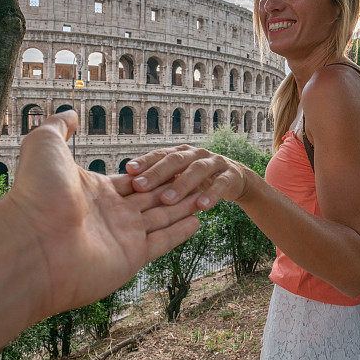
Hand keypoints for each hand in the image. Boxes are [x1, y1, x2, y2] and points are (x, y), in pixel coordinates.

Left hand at [5, 111, 200, 314]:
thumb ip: (60, 126)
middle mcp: (110, 214)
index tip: (173, 164)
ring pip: (162, 217)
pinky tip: (198, 219)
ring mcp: (121, 237)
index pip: (132, 180)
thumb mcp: (45, 144)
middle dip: (174, 188)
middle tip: (196, 179)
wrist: (32, 242)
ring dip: (184, 206)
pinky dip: (182, 231)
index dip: (152, 172)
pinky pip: (164, 240)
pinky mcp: (132, 256)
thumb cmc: (36, 192)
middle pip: (150, 197)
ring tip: (205, 196)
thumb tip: (71, 112)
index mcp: (94, 191)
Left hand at [125, 144, 249, 209]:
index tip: (129, 170)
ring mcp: (214, 162)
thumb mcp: (179, 177)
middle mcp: (195, 154)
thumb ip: (160, 179)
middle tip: (140, 186)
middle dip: (157, 173)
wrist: (233, 180)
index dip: (145, 161)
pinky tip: (202, 206)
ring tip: (167, 201)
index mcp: (180, 153)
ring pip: (197, 170)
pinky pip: (220, 184)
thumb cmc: (196, 181)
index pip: (159, 154)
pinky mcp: (230, 175)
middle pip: (175, 160)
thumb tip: (126, 185)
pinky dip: (211, 194)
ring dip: (182, 185)